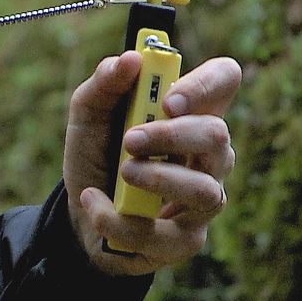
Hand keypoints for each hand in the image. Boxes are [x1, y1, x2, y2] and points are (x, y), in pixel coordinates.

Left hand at [63, 52, 240, 275]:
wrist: (76, 214)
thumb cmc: (96, 157)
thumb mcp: (87, 116)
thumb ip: (103, 85)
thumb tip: (128, 60)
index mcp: (189, 114)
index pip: (225, 82)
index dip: (206, 84)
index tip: (167, 99)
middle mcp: (207, 156)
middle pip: (219, 135)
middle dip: (172, 135)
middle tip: (130, 139)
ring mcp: (201, 200)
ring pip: (205, 190)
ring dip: (158, 179)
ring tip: (122, 173)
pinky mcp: (184, 240)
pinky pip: (163, 235)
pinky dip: (118, 218)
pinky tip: (94, 202)